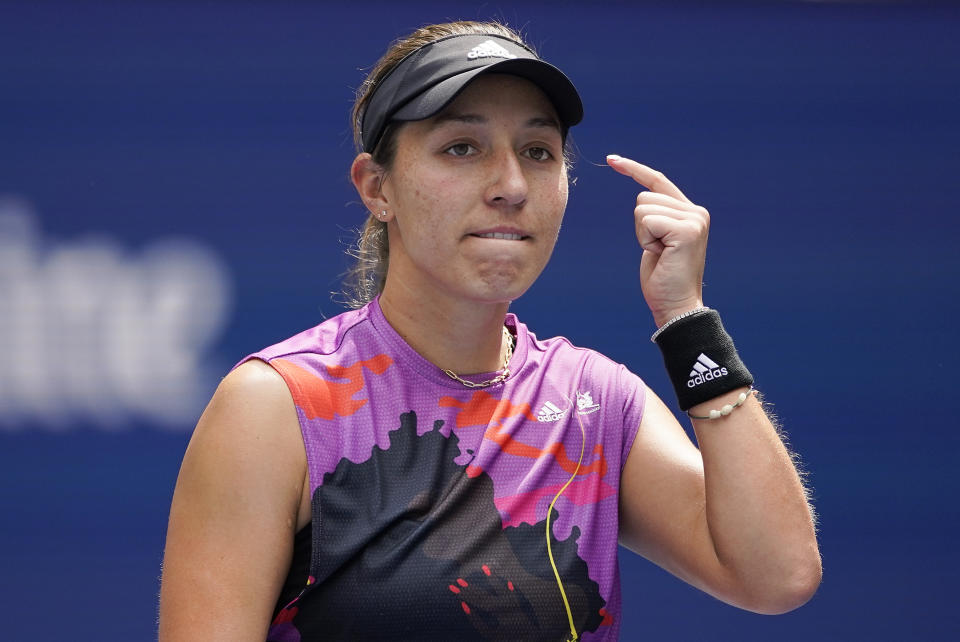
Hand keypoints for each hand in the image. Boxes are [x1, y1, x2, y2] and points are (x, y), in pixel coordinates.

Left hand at [607, 154, 707, 326]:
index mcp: (690, 213)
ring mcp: (694, 219)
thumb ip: (657, 219)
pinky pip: (646, 220)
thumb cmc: (662, 280)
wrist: (676, 306)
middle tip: (658, 252)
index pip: (657, 182)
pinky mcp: (687, 229)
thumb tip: (643, 202)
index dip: (634, 169)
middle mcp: (696, 211)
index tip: (612, 159)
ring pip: (642, 208)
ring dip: (643, 234)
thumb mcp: (658, 242)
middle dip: (641, 227)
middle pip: (644, 197)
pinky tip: (661, 254)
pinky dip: (645, 239)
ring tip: (660, 254)